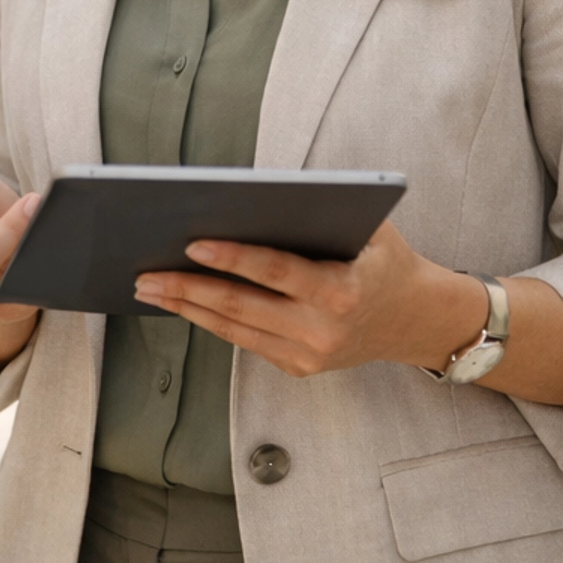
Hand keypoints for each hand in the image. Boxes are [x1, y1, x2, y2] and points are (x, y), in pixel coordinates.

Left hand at [135, 219, 484, 379]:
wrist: (416, 319)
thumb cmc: (384, 258)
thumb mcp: (366, 225)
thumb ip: (317, 212)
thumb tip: (244, 195)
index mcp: (342, 291)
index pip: (275, 272)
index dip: (231, 259)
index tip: (190, 244)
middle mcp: (323, 331)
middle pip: (242, 307)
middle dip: (188, 289)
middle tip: (145, 273)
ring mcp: (309, 356)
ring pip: (234, 330)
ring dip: (187, 308)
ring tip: (149, 288)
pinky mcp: (297, 368)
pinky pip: (244, 341)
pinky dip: (210, 320)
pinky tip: (182, 302)